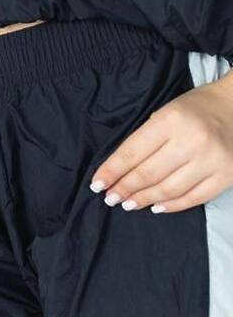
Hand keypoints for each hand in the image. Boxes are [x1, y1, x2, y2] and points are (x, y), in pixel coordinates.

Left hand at [91, 72, 232, 213]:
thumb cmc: (194, 109)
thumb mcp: (164, 113)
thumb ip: (144, 139)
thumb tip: (118, 171)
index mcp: (171, 120)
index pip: (133, 152)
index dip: (112, 171)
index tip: (97, 184)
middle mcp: (192, 141)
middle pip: (148, 173)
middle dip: (125, 188)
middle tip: (110, 197)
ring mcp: (212, 160)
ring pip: (169, 189)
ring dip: (144, 199)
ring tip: (128, 204)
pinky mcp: (227, 175)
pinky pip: (194, 198)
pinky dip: (172, 205)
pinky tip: (156, 207)